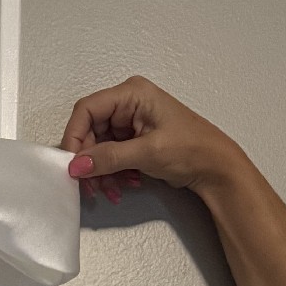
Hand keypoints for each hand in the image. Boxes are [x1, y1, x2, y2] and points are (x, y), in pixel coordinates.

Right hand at [61, 76, 241, 203]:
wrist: (213, 165)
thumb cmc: (191, 148)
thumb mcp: (147, 153)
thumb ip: (109, 158)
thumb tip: (76, 165)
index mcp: (132, 93)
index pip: (87, 109)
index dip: (74, 137)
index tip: (71, 165)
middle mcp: (128, 103)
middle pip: (90, 131)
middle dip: (89, 161)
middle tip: (91, 187)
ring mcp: (130, 122)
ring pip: (98, 148)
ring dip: (101, 173)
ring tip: (112, 191)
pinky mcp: (133, 139)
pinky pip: (110, 157)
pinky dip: (111, 174)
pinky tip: (124, 186)